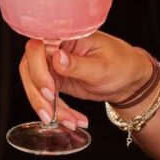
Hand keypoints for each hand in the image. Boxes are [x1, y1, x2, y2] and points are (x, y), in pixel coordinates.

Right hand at [18, 32, 153, 129]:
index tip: (50, 89)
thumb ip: (78, 64)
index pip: (38, 47)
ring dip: (48, 108)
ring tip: (70, 123)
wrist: (129, 80)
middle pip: (30, 69)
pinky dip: (57, 112)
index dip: (38, 69)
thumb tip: (56, 58)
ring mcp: (53, 65)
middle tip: (51, 113)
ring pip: (35, 87)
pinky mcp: (55, 81)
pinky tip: (73, 121)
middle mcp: (55, 48)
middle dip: (38, 95)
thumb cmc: (121, 64)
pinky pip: (47, 98)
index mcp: (66, 36)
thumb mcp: (102, 66)